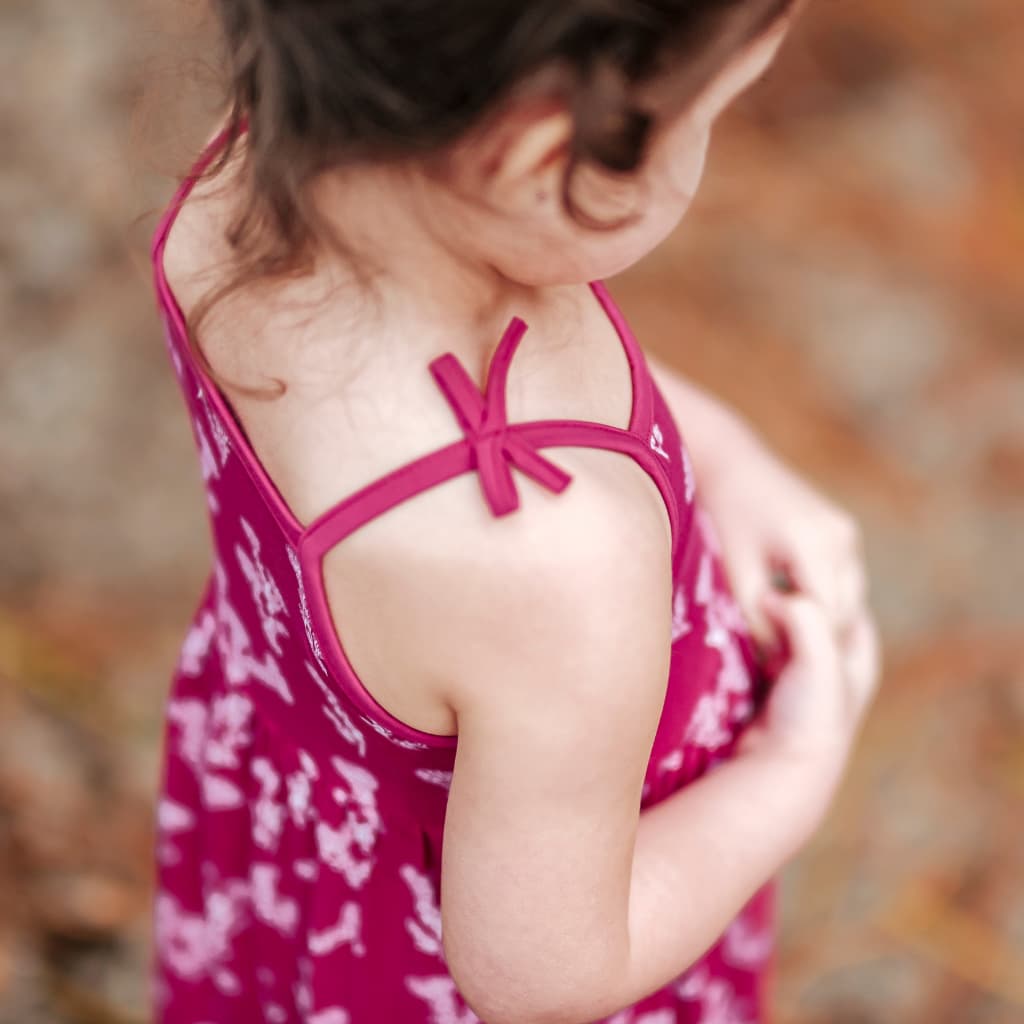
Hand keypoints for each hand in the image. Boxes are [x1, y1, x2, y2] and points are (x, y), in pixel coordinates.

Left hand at [696, 432, 868, 660]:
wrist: (730, 464)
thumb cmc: (724, 520)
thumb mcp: (736, 575)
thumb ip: (758, 621)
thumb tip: (780, 664)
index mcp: (813, 546)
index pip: (827, 619)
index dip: (805, 648)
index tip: (778, 669)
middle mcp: (840, 537)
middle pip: (843, 611)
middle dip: (817, 638)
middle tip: (781, 661)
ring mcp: (846, 532)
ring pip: (848, 597)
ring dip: (822, 619)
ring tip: (783, 633)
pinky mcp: (843, 530)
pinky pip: (842, 578)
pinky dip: (822, 597)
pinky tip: (789, 607)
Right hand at [738, 588, 880, 794]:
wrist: (778, 772)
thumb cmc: (810, 718)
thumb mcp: (819, 658)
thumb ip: (804, 617)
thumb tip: (773, 594)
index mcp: (858, 660)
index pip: (847, 606)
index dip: (824, 585)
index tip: (793, 568)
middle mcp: (833, 672)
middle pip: (815, 621)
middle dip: (792, 601)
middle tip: (765, 579)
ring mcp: (799, 686)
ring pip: (784, 638)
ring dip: (767, 624)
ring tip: (746, 602)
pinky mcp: (769, 697)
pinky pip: (760, 658)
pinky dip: (751, 644)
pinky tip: (735, 635)